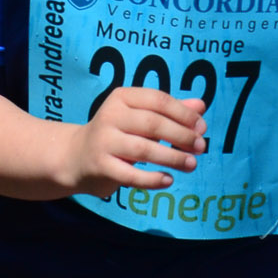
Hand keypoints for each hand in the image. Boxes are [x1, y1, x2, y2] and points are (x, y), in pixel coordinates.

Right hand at [61, 88, 206, 196]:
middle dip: (181, 136)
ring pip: (144, 149)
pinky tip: (168, 180)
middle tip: (201, 147)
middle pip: (153, 123)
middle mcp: (110, 116)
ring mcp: (104, 141)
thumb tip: (201, 106)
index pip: (158, 99)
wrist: (77, 156)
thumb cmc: (117, 134)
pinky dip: (152, 179)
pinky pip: (131, 175)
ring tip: (191, 165)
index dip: (183, 113)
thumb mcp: (140, 117)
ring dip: (172, 158)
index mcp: (122, 98)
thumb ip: (170, 111)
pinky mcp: (101, 166)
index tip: (201, 127)